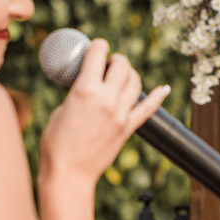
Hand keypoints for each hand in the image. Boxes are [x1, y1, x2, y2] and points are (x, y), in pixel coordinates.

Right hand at [39, 39, 169, 182]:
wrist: (68, 174)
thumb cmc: (55, 144)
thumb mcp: (61, 109)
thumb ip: (78, 95)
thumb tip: (88, 88)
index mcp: (85, 89)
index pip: (98, 53)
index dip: (98, 45)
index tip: (97, 46)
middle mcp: (106, 99)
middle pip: (121, 65)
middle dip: (116, 59)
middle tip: (109, 63)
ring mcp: (120, 114)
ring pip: (135, 82)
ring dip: (130, 74)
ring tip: (123, 75)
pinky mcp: (128, 128)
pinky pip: (149, 108)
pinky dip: (158, 96)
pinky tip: (164, 89)